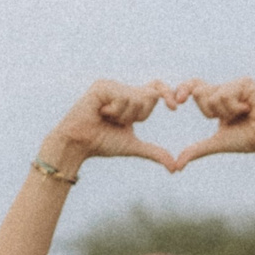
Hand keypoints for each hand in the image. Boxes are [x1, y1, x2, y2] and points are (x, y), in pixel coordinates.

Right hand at [43, 80, 179, 172]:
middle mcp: (123, 89)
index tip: (175, 108)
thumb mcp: (133, 146)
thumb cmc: (102, 143)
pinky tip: (100, 113)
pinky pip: (122, 97)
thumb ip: (154, 152)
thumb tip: (174, 168)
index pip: (156, 89)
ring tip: (107, 118)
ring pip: (136, 99)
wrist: (79, 144)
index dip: (167, 94)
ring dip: (124, 116)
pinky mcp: (103, 86)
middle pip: (150, 96)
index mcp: (132, 100)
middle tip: (119, 122)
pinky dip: (114, 111)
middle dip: (139, 115)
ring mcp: (112, 85)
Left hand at [174, 77, 254, 167]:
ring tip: (243, 114)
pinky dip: (234, 108)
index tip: (176, 103)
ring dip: (226, 113)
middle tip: (229, 118)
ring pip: (213, 96)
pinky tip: (249, 109)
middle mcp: (225, 88)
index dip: (182, 90)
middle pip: (199, 92)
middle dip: (210, 112)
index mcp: (217, 98)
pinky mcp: (245, 83)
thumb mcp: (217, 143)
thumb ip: (197, 150)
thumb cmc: (247, 140)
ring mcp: (235, 84)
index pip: (194, 88)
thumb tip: (177, 166)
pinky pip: (226, 94)